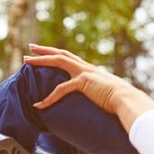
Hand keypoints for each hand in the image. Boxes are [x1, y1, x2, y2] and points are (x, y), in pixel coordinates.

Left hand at [23, 44, 153, 130]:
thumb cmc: (120, 101)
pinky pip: (61, 89)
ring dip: (40, 61)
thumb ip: (99, 94)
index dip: (57, 55)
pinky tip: (39, 105)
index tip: (46, 53)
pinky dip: (48, 98)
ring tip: (26, 61)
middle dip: (44, 51)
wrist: (127, 100)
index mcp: (90, 70)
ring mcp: (84, 73)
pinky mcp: (83, 82)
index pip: (70, 59)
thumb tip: (98, 102)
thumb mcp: (106, 95)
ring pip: (58, 62)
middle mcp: (86, 68)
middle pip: (61, 54)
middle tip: (30, 48)